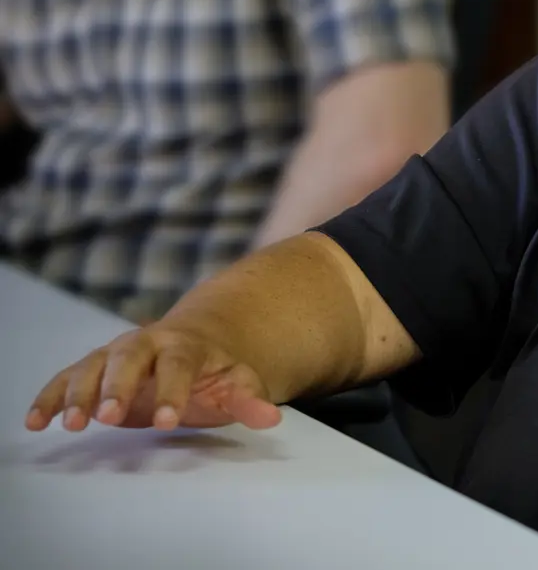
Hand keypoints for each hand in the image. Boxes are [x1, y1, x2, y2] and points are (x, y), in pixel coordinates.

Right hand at [23, 324, 281, 432]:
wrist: (197, 342)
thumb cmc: (216, 371)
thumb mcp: (238, 383)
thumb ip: (249, 400)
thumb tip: (270, 419)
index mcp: (186, 345)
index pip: (180, 365)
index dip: (174, 392)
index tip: (170, 421)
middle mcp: (146, 343)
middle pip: (128, 358)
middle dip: (116, 386)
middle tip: (107, 417)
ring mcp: (116, 353)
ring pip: (92, 366)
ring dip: (79, 394)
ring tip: (73, 424)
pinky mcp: (93, 369)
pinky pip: (67, 379)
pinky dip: (50, 397)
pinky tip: (36, 421)